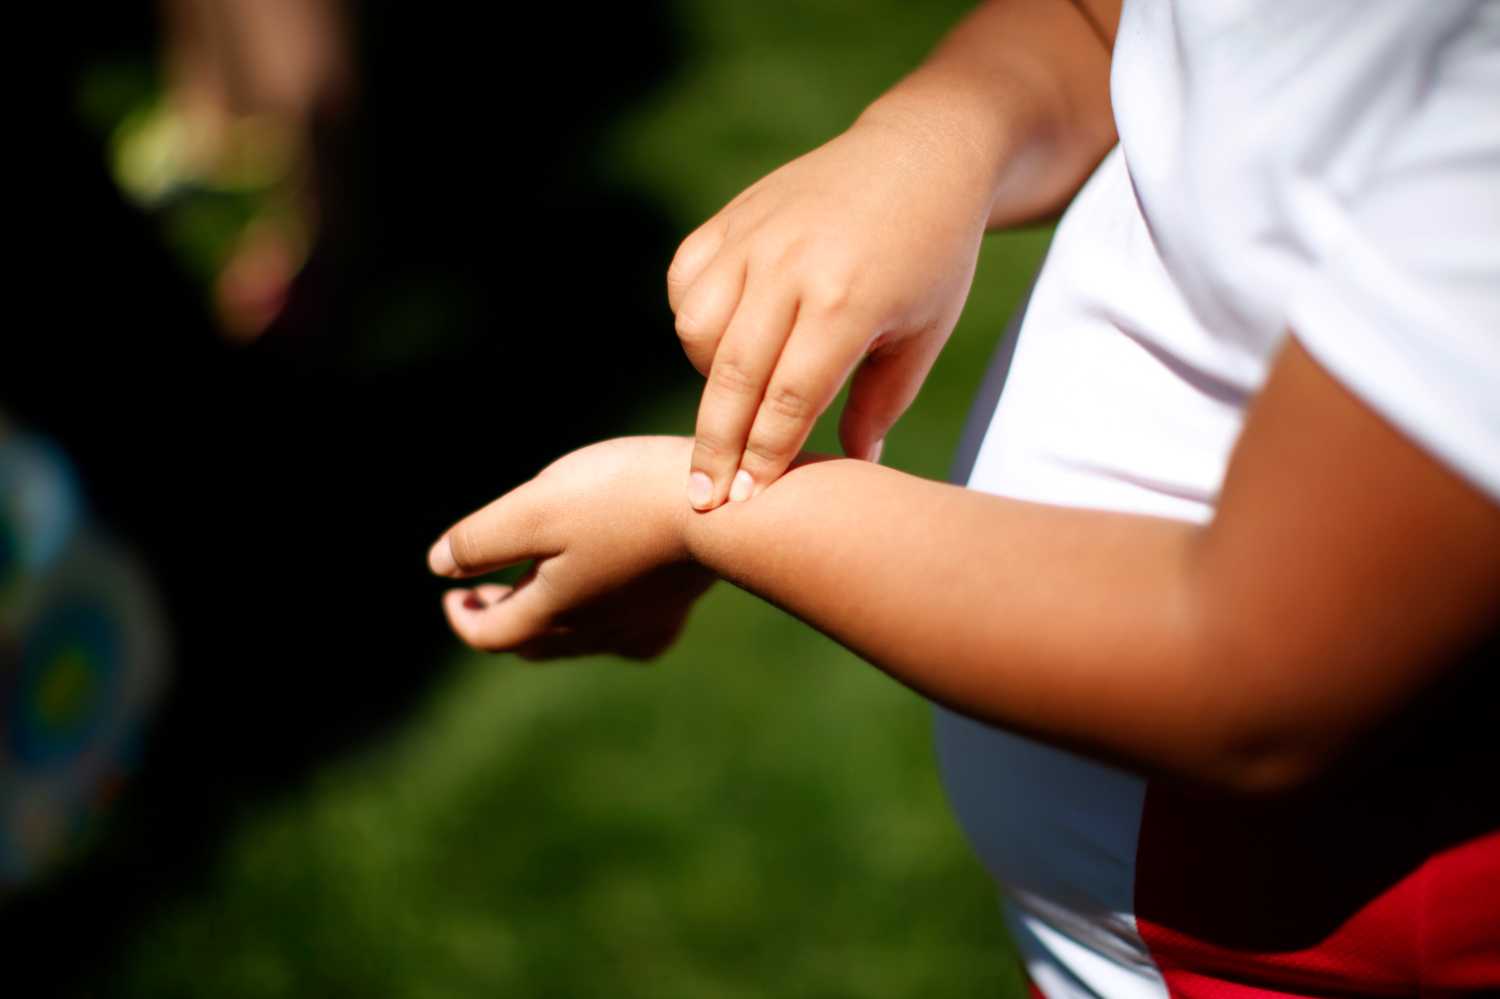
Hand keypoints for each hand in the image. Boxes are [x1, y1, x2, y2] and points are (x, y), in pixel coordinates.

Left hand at [427, 437, 713, 659]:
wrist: (723, 508)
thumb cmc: (622, 498)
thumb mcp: (535, 508)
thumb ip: (481, 540)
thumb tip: (439, 568)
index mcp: (551, 613)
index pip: (490, 635)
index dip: (464, 617)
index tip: (453, 595)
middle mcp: (593, 634)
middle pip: (532, 642)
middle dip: (503, 616)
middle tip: (487, 589)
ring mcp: (638, 627)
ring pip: (579, 640)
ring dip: (550, 617)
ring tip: (544, 582)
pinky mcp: (674, 611)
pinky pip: (628, 632)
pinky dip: (605, 618)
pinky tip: (615, 597)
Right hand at [668, 97, 996, 509]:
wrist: (920, 154)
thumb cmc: (933, 254)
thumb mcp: (924, 335)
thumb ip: (882, 403)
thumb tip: (852, 467)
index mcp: (847, 300)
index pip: (789, 398)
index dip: (764, 457)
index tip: (747, 504)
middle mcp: (790, 266)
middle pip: (732, 376)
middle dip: (715, 447)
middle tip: (702, 499)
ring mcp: (754, 236)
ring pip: (696, 330)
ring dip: (707, 379)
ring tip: (735, 400)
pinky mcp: (730, 218)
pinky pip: (686, 284)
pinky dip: (693, 322)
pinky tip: (722, 342)